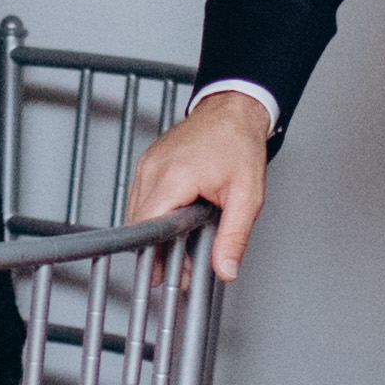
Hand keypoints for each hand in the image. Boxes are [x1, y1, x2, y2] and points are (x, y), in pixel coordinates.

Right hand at [127, 90, 273, 278]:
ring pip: (137, 212)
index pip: (148, 228)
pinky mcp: (148, 163)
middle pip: (139, 224)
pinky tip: (175, 220)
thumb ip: (234, 237)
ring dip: (154, 231)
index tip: (162, 274)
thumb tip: (225, 268)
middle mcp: (153, 169)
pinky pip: (141, 197)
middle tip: (180, 266)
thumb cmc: (239, 144)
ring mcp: (147, 164)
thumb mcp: (246, 197)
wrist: (233, 110)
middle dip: (156, 248)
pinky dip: (154, 213)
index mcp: (174, 177)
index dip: (154, 255)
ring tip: (181, 243)